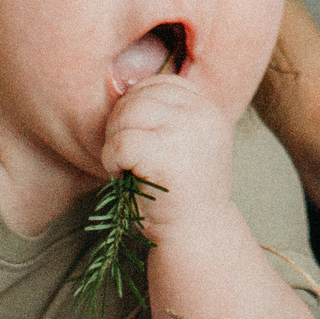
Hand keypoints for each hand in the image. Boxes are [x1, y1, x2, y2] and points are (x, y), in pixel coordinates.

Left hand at [102, 73, 234, 230]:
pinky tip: (123, 175)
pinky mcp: (168, 155)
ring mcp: (188, 132)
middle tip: (125, 156)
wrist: (196, 237)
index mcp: (208, 108)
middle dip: (120, 124)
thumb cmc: (179, 191)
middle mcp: (202, 114)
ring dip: (115, 140)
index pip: (158, 84)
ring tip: (126, 165)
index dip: (136, 108)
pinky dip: (111, 160)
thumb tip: (115, 82)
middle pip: (139, 96)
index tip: (138, 138)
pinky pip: (121, 142)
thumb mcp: (183, 142)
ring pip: (128, 113)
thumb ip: (164, 113)